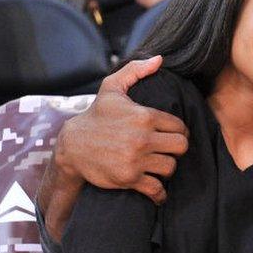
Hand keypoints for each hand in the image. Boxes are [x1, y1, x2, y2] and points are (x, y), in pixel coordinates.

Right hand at [55, 56, 188, 203]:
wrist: (72, 146)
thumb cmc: (96, 116)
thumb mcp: (111, 88)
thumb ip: (135, 71)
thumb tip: (159, 60)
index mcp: (144, 116)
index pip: (179, 126)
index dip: (178, 131)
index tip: (171, 135)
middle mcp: (142, 138)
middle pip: (181, 147)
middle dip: (177, 149)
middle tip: (168, 150)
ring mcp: (136, 159)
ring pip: (171, 167)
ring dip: (167, 168)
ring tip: (159, 165)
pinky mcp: (129, 178)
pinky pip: (156, 189)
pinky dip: (160, 193)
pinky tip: (158, 191)